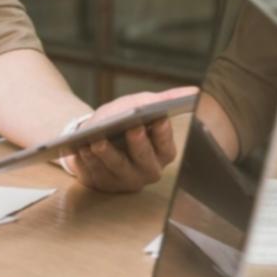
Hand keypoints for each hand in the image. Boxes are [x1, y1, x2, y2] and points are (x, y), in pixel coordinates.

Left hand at [63, 87, 195, 192]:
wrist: (93, 132)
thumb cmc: (123, 119)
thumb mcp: (141, 104)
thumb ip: (165, 100)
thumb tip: (195, 91)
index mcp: (162, 153)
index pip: (166, 146)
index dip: (163, 133)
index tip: (159, 118)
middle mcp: (147, 171)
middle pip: (144, 160)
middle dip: (138, 145)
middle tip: (133, 129)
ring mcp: (124, 181)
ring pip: (117, 168)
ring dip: (106, 154)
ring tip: (96, 140)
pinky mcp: (102, 185)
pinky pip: (95, 174)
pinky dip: (87, 161)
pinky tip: (81, 150)